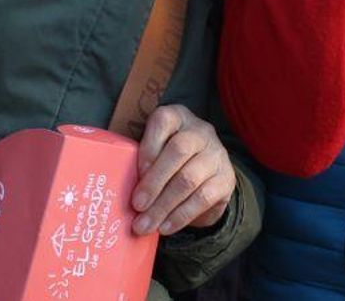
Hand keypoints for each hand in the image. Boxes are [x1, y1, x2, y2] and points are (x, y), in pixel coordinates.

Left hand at [130, 105, 235, 235]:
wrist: (206, 178)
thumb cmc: (168, 162)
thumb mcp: (155, 152)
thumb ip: (141, 162)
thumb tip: (119, 188)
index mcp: (178, 117)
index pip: (163, 121)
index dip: (149, 146)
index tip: (136, 173)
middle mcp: (200, 131)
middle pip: (178, 151)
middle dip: (154, 182)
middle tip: (137, 206)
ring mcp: (217, 154)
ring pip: (189, 179)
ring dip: (164, 206)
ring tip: (146, 225)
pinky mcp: (226, 180)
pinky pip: (203, 198)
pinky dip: (181, 215)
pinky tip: (165, 227)